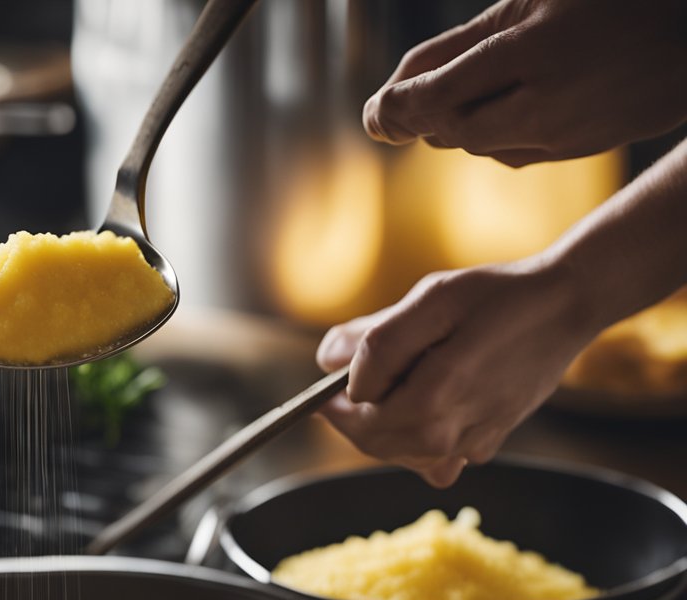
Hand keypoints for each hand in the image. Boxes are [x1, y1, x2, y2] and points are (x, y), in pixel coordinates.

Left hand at [315, 256, 599, 486]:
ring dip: (385, 424)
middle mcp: (450, 435)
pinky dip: (418, 434)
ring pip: (402, 451)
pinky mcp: (486, 443)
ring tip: (396, 379)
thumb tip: (327, 362)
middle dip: (354, 415)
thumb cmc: (496, 297)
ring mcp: (471, 445)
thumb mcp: (430, 300)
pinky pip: (434, 455)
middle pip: (375, 443)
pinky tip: (427, 401)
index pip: (356, 421)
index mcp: (432, 403)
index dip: (332, 401)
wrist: (564, 306)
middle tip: (348, 380)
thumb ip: (376, 340)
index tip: (326, 380)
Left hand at [362, 0, 686, 165]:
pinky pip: (508, 154)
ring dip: (449, 127)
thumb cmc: (605, 2)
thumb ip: (461, 43)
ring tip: (440, 104)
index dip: (395, 106)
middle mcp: (545, 102)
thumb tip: (397, 90)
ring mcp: (563, 133)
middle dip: (417, 119)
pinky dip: (485, 137)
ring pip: (476, 145)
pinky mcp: (574, 151)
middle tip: (391, 111)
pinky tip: (487, 114)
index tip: (373, 112)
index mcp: (531, 50)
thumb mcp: (531, 1)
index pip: (438, 92)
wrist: (686, 42)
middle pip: (451, 127)